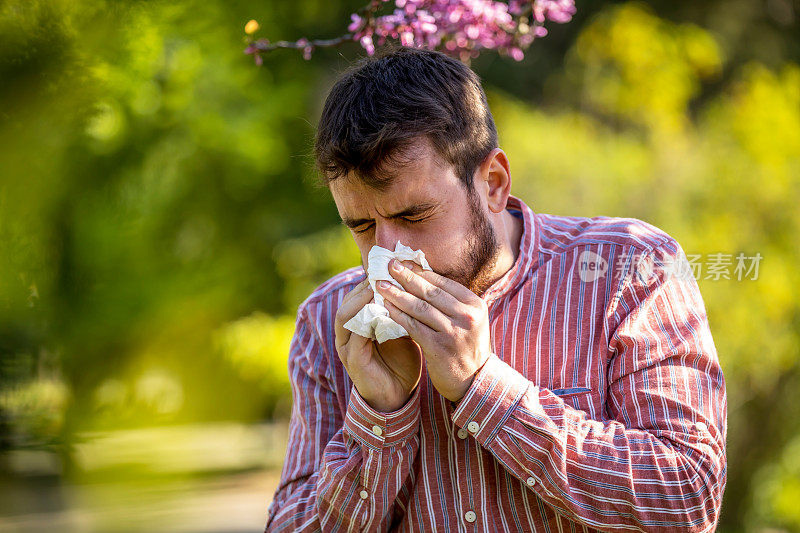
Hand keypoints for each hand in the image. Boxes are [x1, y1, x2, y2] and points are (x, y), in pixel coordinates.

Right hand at [334, 278, 422, 412]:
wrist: (399, 396)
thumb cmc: (402, 362)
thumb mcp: (402, 331)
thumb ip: (402, 311)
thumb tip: (418, 283)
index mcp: (357, 324)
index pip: (358, 295)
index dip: (371, 279)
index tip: (390, 267)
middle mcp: (347, 334)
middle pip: (348, 301)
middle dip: (365, 285)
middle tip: (384, 271)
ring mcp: (347, 347)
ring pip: (346, 316)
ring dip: (362, 300)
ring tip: (378, 287)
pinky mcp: (353, 360)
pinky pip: (356, 336)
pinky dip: (367, 322)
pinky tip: (382, 312)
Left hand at [375, 259, 491, 402]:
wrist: (474, 381)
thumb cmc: (465, 347)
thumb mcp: (468, 320)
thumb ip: (450, 301)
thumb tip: (422, 275)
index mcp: (474, 305)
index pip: (443, 283)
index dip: (420, 271)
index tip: (402, 262)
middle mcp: (466, 316)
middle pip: (430, 292)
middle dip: (406, 277)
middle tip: (388, 265)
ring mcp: (453, 332)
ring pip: (419, 307)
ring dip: (397, 294)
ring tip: (380, 285)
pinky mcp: (439, 348)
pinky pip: (413, 326)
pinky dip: (398, 315)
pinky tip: (385, 307)